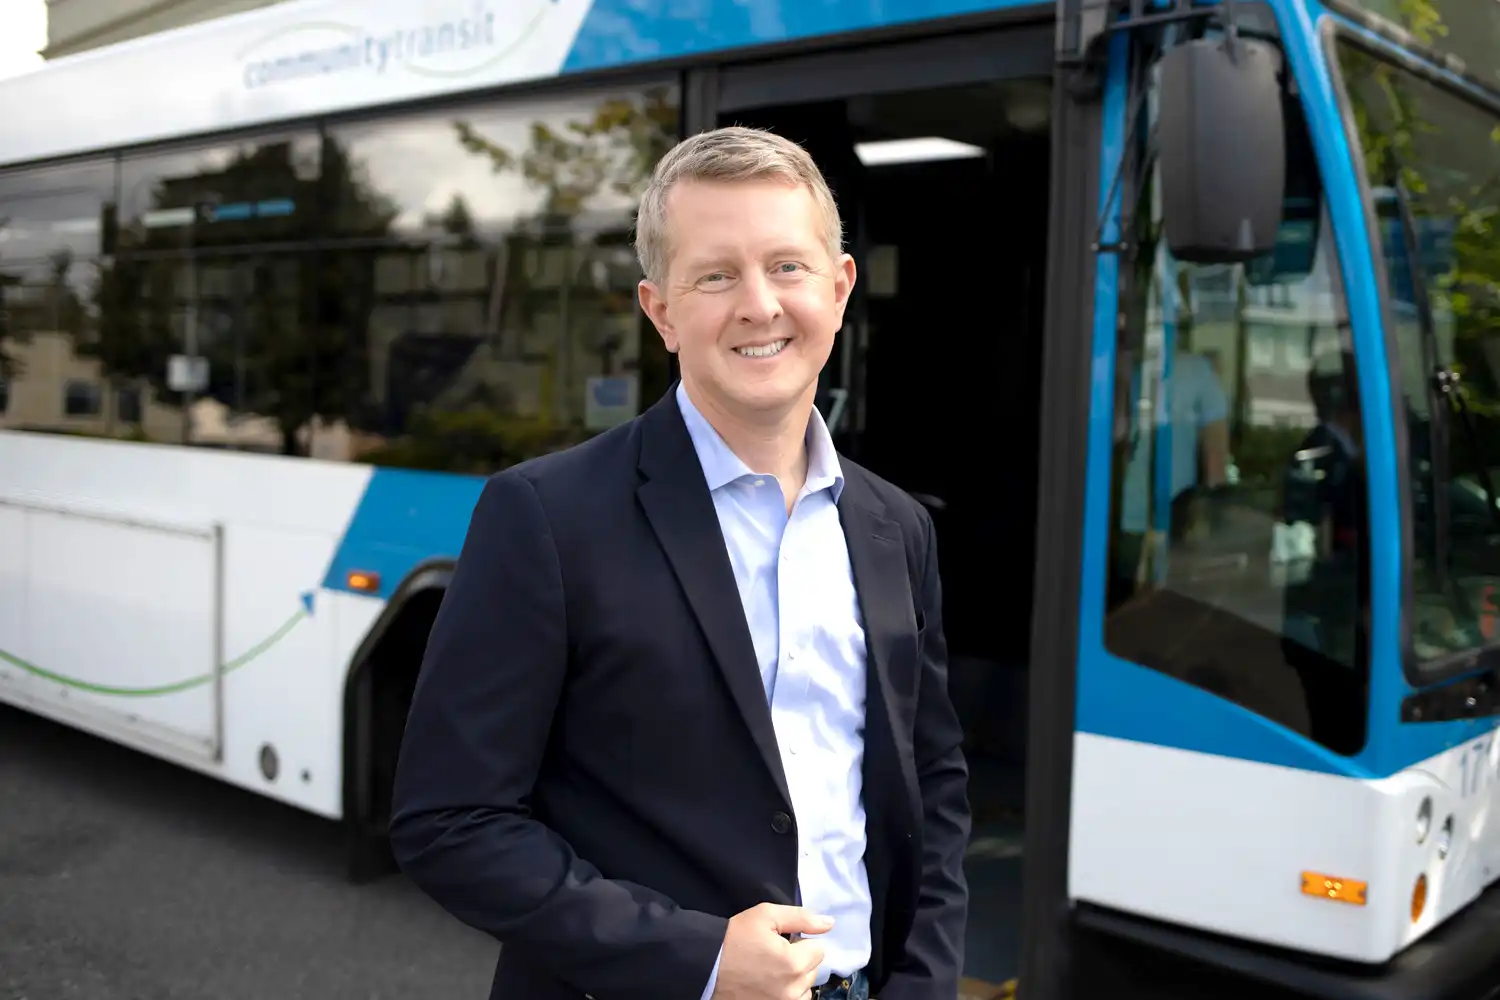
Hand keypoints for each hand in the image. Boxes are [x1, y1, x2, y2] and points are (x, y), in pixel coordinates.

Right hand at [710, 903, 832, 999]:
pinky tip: (769, 985)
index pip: (818, 949)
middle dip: (799, 960)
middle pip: (812, 970)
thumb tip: (829, 924)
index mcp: (793, 963)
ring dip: (794, 980)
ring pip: (805, 989)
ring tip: (770, 971)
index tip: (782, 941)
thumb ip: (802, 918)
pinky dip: (786, 994)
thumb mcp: (766, 916)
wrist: (706, 966)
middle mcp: (792, 990)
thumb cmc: (734, 938)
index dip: (801, 942)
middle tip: (773, 955)